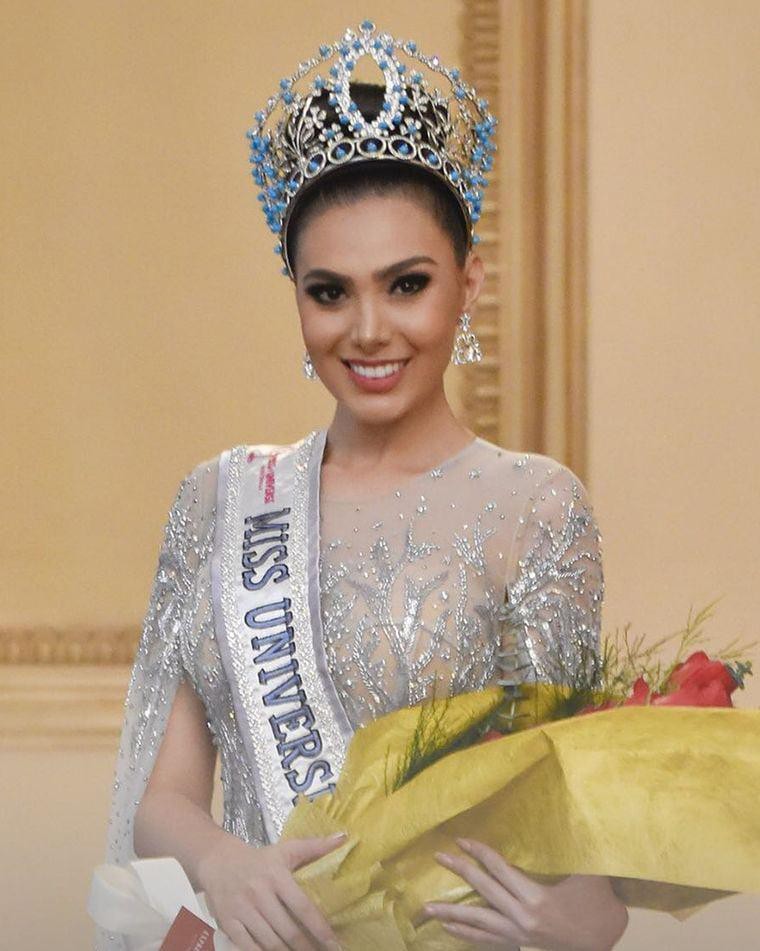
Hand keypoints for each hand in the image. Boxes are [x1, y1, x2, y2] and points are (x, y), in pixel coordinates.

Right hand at [196, 830, 345, 950]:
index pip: (302, 906)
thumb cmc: (259, 859)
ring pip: (269, 942)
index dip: (320, 928)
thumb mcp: (286, 850)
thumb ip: (315, 847)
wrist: (218, 861)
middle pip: (287, 930)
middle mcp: (259, 893)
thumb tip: (343, 838)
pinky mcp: (228, 923)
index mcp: (276, 875)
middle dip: (306, 948)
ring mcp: (242, 910)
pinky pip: (248, 948)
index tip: (334, 944)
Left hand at [422, 838, 628, 950]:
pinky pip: (486, 940)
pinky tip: (449, 930)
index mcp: (536, 899)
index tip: (461, 840)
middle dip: (461, 872)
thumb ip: (572, 848)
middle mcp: (521, 918)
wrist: (601, 942)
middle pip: (484, 892)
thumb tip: (565, 814)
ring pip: (478, 923)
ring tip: (427, 908)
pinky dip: (466, 935)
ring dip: (452, 915)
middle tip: (439, 857)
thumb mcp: (588, 874)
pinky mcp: (518, 944)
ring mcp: (517, 935)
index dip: (480, 853)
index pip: (500, 870)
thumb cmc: (596, 905)